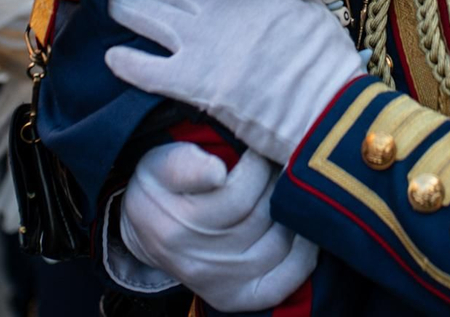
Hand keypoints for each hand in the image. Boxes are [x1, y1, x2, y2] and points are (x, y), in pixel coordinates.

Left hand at [104, 0, 362, 164]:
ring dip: (118, 4)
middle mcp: (217, 7)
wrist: (324, 110)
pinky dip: (125, 63)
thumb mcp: (319, 12)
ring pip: (143, 14)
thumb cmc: (328, 63)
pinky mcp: (191, 82)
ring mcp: (201, 43)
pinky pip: (145, 69)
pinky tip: (109, 57)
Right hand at [117, 143, 317, 310]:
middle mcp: (200, 262)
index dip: (256, 166)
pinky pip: (281, 283)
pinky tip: (304, 232)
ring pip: (278, 242)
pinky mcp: (236, 298)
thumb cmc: (162, 186)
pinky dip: (302, 257)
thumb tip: (217, 173)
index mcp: (179, 228)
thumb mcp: (162, 164)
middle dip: (275, 183)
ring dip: (290, 211)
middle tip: (274, 166)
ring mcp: (219, 284)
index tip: (255, 151)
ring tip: (283, 190)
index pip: (239, 195)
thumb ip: (186, 164)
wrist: (145, 228)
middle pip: (262, 217)